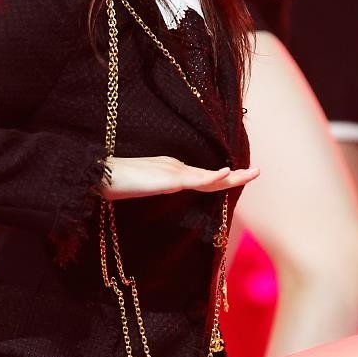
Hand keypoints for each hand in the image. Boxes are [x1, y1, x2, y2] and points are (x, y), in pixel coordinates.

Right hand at [102, 155, 258, 199]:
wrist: (100, 177)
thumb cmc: (117, 184)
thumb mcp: (144, 186)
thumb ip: (159, 186)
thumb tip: (167, 189)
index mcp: (172, 171)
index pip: (204, 177)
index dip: (223, 178)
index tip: (239, 176)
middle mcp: (176, 168)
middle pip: (212, 175)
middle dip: (237, 175)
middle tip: (257, 171)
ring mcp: (173, 172)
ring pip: (209, 177)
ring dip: (233, 176)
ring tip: (252, 172)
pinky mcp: (167, 179)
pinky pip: (194, 179)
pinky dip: (211, 177)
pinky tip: (226, 174)